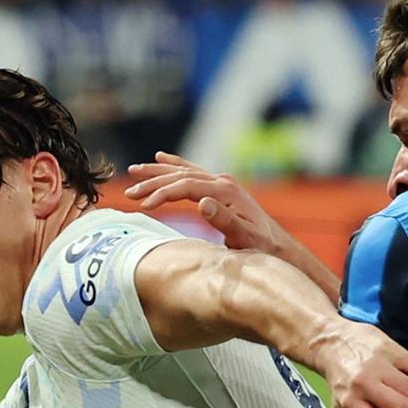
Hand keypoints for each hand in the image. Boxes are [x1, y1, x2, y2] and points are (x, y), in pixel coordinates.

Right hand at [125, 152, 286, 255]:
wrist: (279, 249)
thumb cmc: (262, 248)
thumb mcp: (245, 238)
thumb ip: (225, 221)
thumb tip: (201, 203)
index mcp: (225, 192)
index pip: (185, 186)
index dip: (162, 194)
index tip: (142, 206)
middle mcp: (223, 183)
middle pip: (180, 175)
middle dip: (153, 181)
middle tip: (129, 191)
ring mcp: (223, 184)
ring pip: (184, 171)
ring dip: (158, 172)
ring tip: (135, 171)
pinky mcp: (222, 189)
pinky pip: (193, 172)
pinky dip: (174, 165)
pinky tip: (161, 159)